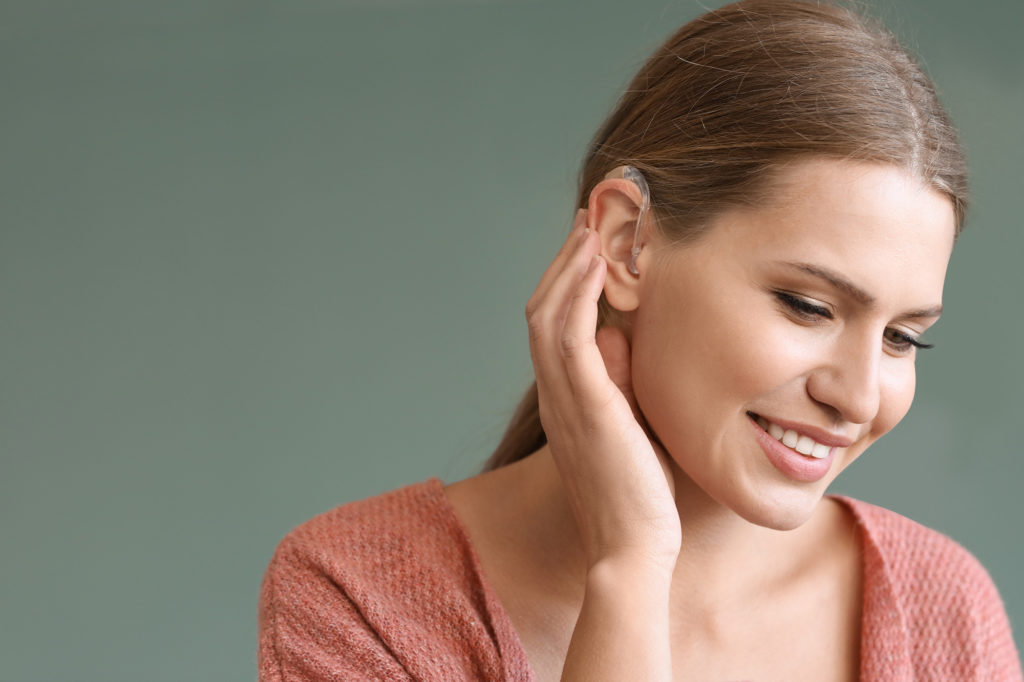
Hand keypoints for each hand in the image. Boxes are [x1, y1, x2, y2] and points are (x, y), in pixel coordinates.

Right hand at [526, 209, 680, 570]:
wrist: (634, 550)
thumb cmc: (641, 494)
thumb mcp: (631, 425)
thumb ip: (620, 381)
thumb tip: (617, 335)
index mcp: (565, 400)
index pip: (554, 327)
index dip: (568, 283)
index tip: (592, 246)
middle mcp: (556, 394)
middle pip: (543, 311)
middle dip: (565, 262)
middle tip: (590, 221)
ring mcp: (566, 399)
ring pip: (549, 315)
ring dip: (569, 266)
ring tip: (593, 227)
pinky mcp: (587, 405)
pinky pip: (571, 335)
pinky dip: (580, 293)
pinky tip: (597, 262)